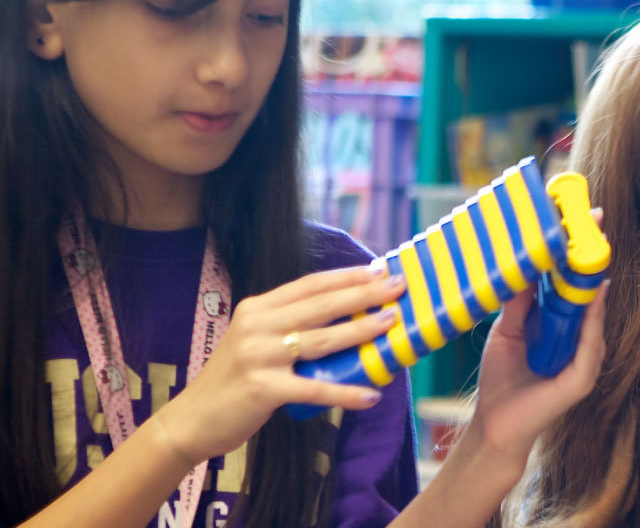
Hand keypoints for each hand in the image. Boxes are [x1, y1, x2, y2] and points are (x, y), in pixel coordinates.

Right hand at [153, 267, 405, 460]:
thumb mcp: (254, 341)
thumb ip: (288, 326)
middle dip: (364, 294)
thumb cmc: (233, 380)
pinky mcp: (263, 389)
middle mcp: (256, 326)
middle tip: (398, 287)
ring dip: (361, 330)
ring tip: (392, 324)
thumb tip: (344, 316)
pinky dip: (345, 392)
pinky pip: (314, 388)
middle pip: (321, 305)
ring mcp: (258, 356)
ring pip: (322, 340)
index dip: (347, 276)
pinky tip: (370, 395)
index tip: (380, 270)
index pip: (309, 285)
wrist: (191, 419)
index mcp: (256, 309)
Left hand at [458, 207, 609, 464]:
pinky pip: (592, 344)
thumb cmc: (501, 380)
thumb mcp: (506, 331)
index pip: (572, 285)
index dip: (575, 254)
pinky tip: (593, 298)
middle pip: (589, 293)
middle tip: (595, 222)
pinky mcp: (583, 378)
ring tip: (592, 250)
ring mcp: (585, 358)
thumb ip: (518, 302)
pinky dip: (593, 320)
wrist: (494, 426)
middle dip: (591, 257)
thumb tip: (523, 263)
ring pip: (594, 314)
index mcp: (560, 326)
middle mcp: (578, 339)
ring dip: (593, 282)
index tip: (581, 219)